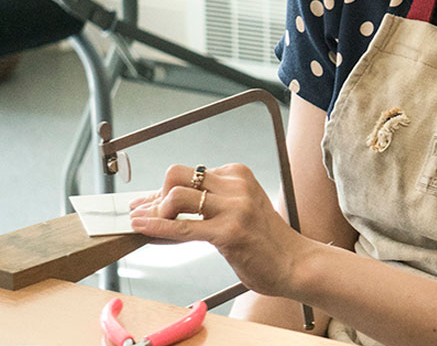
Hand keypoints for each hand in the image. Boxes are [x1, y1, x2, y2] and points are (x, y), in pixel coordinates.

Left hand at [129, 163, 313, 297]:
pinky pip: (182, 227)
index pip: (188, 173)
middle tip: (147, 215)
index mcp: (238, 175)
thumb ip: (207, 204)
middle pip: (177, 176)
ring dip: (155, 213)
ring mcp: (234, 207)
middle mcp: (237, 185)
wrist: (294, 263)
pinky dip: (156, 227)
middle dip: (156, 196)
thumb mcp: (238, 211)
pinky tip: (141, 229)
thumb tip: (162, 205)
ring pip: (176, 197)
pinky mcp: (229, 232)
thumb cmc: (265, 242)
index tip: (145, 204)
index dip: (161, 190)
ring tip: (147, 225)